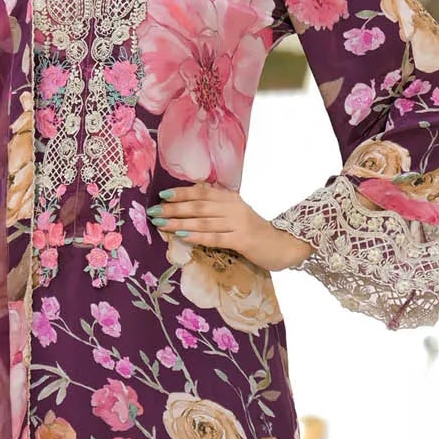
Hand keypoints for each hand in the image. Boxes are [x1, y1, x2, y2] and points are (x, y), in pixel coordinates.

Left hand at [148, 183, 312, 271]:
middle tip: (154, 211)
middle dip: (174, 208)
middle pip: (199, 205)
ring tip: (161, 224)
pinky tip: (182, 235)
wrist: (284, 245)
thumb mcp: (236, 216)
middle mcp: (234, 207)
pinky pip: (215, 237)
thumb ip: (217, 211)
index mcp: (231, 199)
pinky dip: (197, 236)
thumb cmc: (256, 233)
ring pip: (203, 221)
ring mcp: (239, 223)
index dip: (182, 193)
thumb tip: (188, 210)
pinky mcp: (243, 240)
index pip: (202, 192)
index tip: (163, 195)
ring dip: (180, 222)